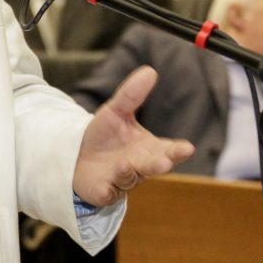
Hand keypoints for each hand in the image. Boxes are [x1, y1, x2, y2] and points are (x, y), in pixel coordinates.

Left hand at [73, 66, 193, 206]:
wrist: (75, 154)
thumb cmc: (103, 135)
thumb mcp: (116, 111)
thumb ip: (132, 94)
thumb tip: (150, 70)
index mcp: (149, 149)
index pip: (169, 150)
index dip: (177, 151)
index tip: (187, 148)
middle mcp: (140, 166)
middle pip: (153, 166)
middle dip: (159, 164)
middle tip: (165, 161)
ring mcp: (123, 180)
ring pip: (130, 177)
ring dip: (130, 171)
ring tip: (127, 163)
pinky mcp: (104, 191)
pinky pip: (108, 192)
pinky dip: (109, 189)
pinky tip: (107, 185)